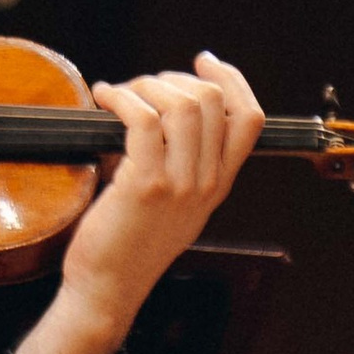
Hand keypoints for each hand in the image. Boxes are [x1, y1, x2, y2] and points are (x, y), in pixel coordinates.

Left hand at [16, 55, 263, 353]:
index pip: (249, 118)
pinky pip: (141, 119)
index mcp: (218, 185)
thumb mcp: (171, 204)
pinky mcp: (145, 187)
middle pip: (211, 101)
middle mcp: (207, 184)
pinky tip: (104, 98)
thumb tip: (156, 109)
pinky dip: (120, 97)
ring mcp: (180, 186)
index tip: (204, 61)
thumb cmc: (126, 245)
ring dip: (144, 85)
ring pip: (180, 104)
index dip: (231, 79)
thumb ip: (179, 163)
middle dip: (171, 79)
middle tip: (140, 87)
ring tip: (119, 95)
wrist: (107, 291)